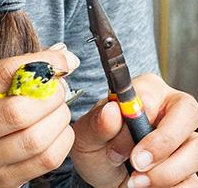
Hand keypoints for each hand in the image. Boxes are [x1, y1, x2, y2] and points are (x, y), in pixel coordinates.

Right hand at [0, 47, 79, 187]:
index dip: (40, 65)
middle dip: (51, 95)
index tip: (61, 61)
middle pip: (20, 112)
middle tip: (57, 88)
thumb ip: (8, 72)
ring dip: (59, 118)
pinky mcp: (4, 181)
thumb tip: (62, 58)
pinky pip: (46, 161)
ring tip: (57, 109)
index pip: (1, 75)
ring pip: (37, 140)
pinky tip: (55, 130)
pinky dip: (61, 140)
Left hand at [71, 74, 197, 187]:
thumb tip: (111, 111)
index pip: (152, 97)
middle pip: (189, 115)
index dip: (141, 122)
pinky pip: (193, 177)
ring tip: (135, 181)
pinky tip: (147, 186)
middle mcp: (167, 111)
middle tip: (137, 165)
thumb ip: (96, 123)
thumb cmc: (96, 146)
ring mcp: (181, 137)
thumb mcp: (86, 136)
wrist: (101, 173)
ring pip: (195, 149)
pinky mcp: (186, 163)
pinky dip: (172, 186)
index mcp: (143, 93)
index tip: (125, 146)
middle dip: (162, 146)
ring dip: (165, 172)